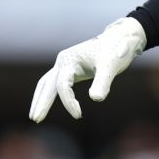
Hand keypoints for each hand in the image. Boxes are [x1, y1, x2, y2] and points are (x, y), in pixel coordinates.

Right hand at [29, 17, 146, 121]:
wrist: (123, 39)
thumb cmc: (116, 50)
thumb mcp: (110, 66)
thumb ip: (102, 82)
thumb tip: (96, 99)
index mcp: (70, 60)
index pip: (62, 85)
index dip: (68, 101)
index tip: (78, 115)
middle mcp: (64, 61)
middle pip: (46, 84)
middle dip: (41, 102)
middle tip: (35, 119)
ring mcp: (67, 65)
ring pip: (48, 83)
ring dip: (42, 98)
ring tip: (35, 115)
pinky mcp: (74, 69)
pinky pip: (58, 83)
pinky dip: (52, 94)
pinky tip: (49, 104)